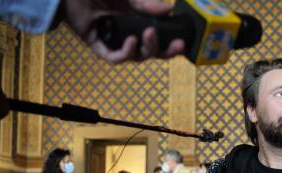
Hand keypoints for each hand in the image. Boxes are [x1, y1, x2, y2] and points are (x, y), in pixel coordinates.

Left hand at [62, 0, 185, 63]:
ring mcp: (113, 42)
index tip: (184, 42)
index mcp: (136, 24)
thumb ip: (146, 5)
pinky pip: (114, 57)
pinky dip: (125, 52)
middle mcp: (127, 35)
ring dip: (147, 49)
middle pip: (150, 53)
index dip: (171, 45)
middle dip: (165, 51)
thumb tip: (168, 10)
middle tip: (177, 44)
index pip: (158, 40)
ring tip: (149, 34)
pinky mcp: (97, 45)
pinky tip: (131, 41)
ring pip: (136, 57)